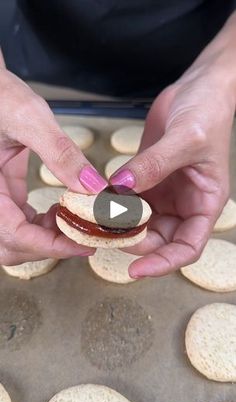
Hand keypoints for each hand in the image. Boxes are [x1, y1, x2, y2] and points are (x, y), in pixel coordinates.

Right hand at [0, 68, 106, 264]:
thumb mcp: (29, 117)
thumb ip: (61, 153)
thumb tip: (94, 188)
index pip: (13, 234)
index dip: (51, 246)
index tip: (86, 244)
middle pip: (12, 246)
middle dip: (49, 246)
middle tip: (85, 235)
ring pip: (17, 237)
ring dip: (47, 237)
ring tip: (76, 218)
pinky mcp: (4, 192)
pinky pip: (20, 220)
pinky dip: (44, 223)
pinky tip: (63, 207)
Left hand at [110, 64, 234, 277]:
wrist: (198, 88)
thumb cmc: (207, 112)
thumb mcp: (186, 138)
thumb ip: (155, 165)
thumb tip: (121, 189)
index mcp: (205, 202)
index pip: (188, 246)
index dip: (164, 263)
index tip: (137, 269)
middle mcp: (185, 204)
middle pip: (159, 239)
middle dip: (134, 242)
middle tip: (106, 236)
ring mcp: (165, 193)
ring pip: (141, 223)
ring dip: (120, 226)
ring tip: (96, 223)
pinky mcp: (147, 179)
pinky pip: (128, 201)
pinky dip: (113, 205)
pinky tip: (96, 203)